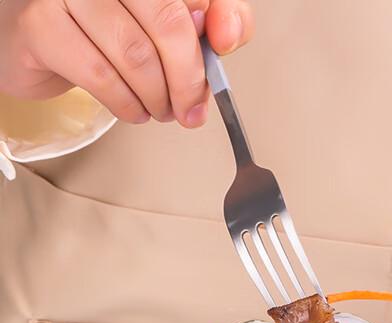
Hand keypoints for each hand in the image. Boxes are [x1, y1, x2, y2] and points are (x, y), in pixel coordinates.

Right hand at [0, 0, 253, 127]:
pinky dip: (127, 105)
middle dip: (189, 80)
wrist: (39, 41)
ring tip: (160, 108)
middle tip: (191, 108)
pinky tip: (134, 109)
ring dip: (158, 98)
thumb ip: (217, 19)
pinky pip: (101, 76)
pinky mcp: (39, 25)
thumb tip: (226, 33)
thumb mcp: (175, 19)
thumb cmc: (111, 27)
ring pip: (136, 56)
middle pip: (169, 23)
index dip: (216, 27)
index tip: (220, 53)